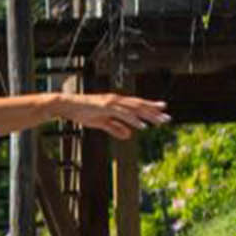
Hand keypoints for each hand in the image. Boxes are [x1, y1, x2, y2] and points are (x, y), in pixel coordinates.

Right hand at [56, 94, 170, 138]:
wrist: (67, 106)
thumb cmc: (82, 112)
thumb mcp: (101, 122)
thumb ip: (115, 128)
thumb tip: (129, 135)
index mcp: (117, 103)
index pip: (137, 105)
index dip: (150, 107)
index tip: (163, 110)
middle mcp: (117, 100)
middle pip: (140, 106)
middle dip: (154, 112)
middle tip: (168, 117)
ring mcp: (112, 103)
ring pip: (135, 109)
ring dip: (148, 115)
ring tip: (160, 121)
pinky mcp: (106, 107)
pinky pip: (123, 114)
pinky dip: (133, 119)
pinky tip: (142, 125)